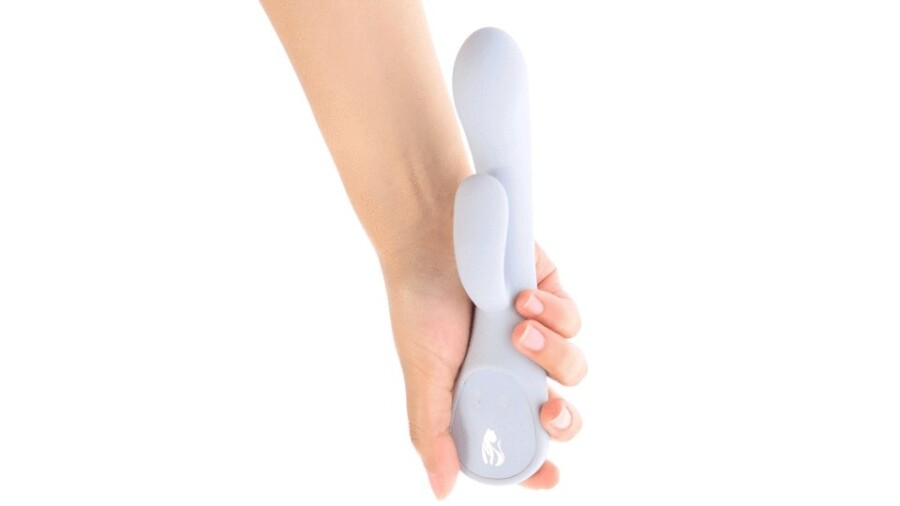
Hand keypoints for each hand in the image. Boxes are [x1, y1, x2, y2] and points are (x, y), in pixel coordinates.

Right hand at [382, 243, 585, 497]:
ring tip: (517, 328)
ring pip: (571, 367)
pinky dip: (553, 313)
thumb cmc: (419, 304)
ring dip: (552, 353)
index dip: (537, 464)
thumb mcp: (423, 372)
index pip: (517, 441)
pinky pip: (572, 320)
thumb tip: (441, 490)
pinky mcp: (551, 298)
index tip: (550, 476)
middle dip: (562, 419)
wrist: (430, 234)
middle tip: (548, 410)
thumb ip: (433, 429)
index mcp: (483, 393)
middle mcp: (512, 369)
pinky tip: (522, 298)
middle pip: (557, 413)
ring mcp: (534, 334)